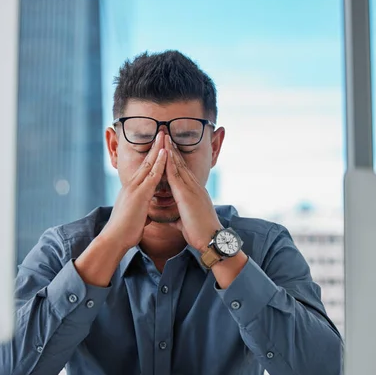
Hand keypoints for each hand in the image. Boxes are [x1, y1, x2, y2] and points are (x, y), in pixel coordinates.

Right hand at [99, 132, 167, 249]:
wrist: (115, 239)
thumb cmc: (125, 232)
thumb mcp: (135, 218)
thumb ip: (141, 212)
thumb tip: (145, 215)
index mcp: (132, 190)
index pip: (145, 169)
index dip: (153, 157)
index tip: (160, 145)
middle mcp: (132, 185)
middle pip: (146, 161)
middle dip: (155, 146)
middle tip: (162, 132)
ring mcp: (135, 188)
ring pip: (149, 164)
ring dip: (158, 149)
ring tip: (165, 135)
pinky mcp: (139, 194)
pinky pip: (152, 175)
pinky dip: (159, 163)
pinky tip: (165, 153)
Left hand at [164, 135, 222, 251]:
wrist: (211, 239)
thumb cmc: (200, 234)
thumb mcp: (186, 224)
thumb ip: (179, 219)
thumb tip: (174, 221)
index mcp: (194, 193)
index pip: (183, 172)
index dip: (175, 160)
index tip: (168, 149)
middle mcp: (194, 187)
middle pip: (181, 164)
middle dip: (172, 149)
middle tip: (165, 134)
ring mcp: (192, 189)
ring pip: (179, 166)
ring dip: (170, 151)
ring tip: (164, 137)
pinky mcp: (187, 194)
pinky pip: (176, 175)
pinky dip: (170, 163)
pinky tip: (165, 153)